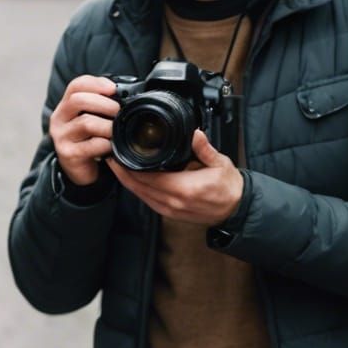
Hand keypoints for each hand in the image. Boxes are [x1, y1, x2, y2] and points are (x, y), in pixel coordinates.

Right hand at [49, 74, 118, 186]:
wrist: (79, 169)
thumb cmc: (89, 140)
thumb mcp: (91, 118)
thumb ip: (100, 105)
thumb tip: (124, 95)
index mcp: (65, 106)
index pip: (76, 86)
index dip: (96, 83)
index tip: (113, 89)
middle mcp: (59, 119)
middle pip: (78, 100)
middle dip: (104, 103)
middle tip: (118, 111)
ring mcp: (61, 137)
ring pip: (86, 123)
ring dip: (107, 126)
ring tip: (115, 131)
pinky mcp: (68, 154)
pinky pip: (92, 145)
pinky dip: (106, 144)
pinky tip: (110, 147)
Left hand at [108, 131, 243, 225]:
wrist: (235, 209)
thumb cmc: (228, 187)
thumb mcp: (220, 163)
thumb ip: (204, 148)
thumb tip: (194, 133)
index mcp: (184, 188)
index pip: (148, 177)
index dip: (129, 167)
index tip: (119, 154)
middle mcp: (173, 201)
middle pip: (138, 186)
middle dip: (122, 172)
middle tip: (111, 156)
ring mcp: (170, 209)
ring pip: (139, 195)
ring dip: (126, 180)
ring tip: (116, 165)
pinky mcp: (169, 213)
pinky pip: (146, 200)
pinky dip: (136, 189)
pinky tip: (130, 178)